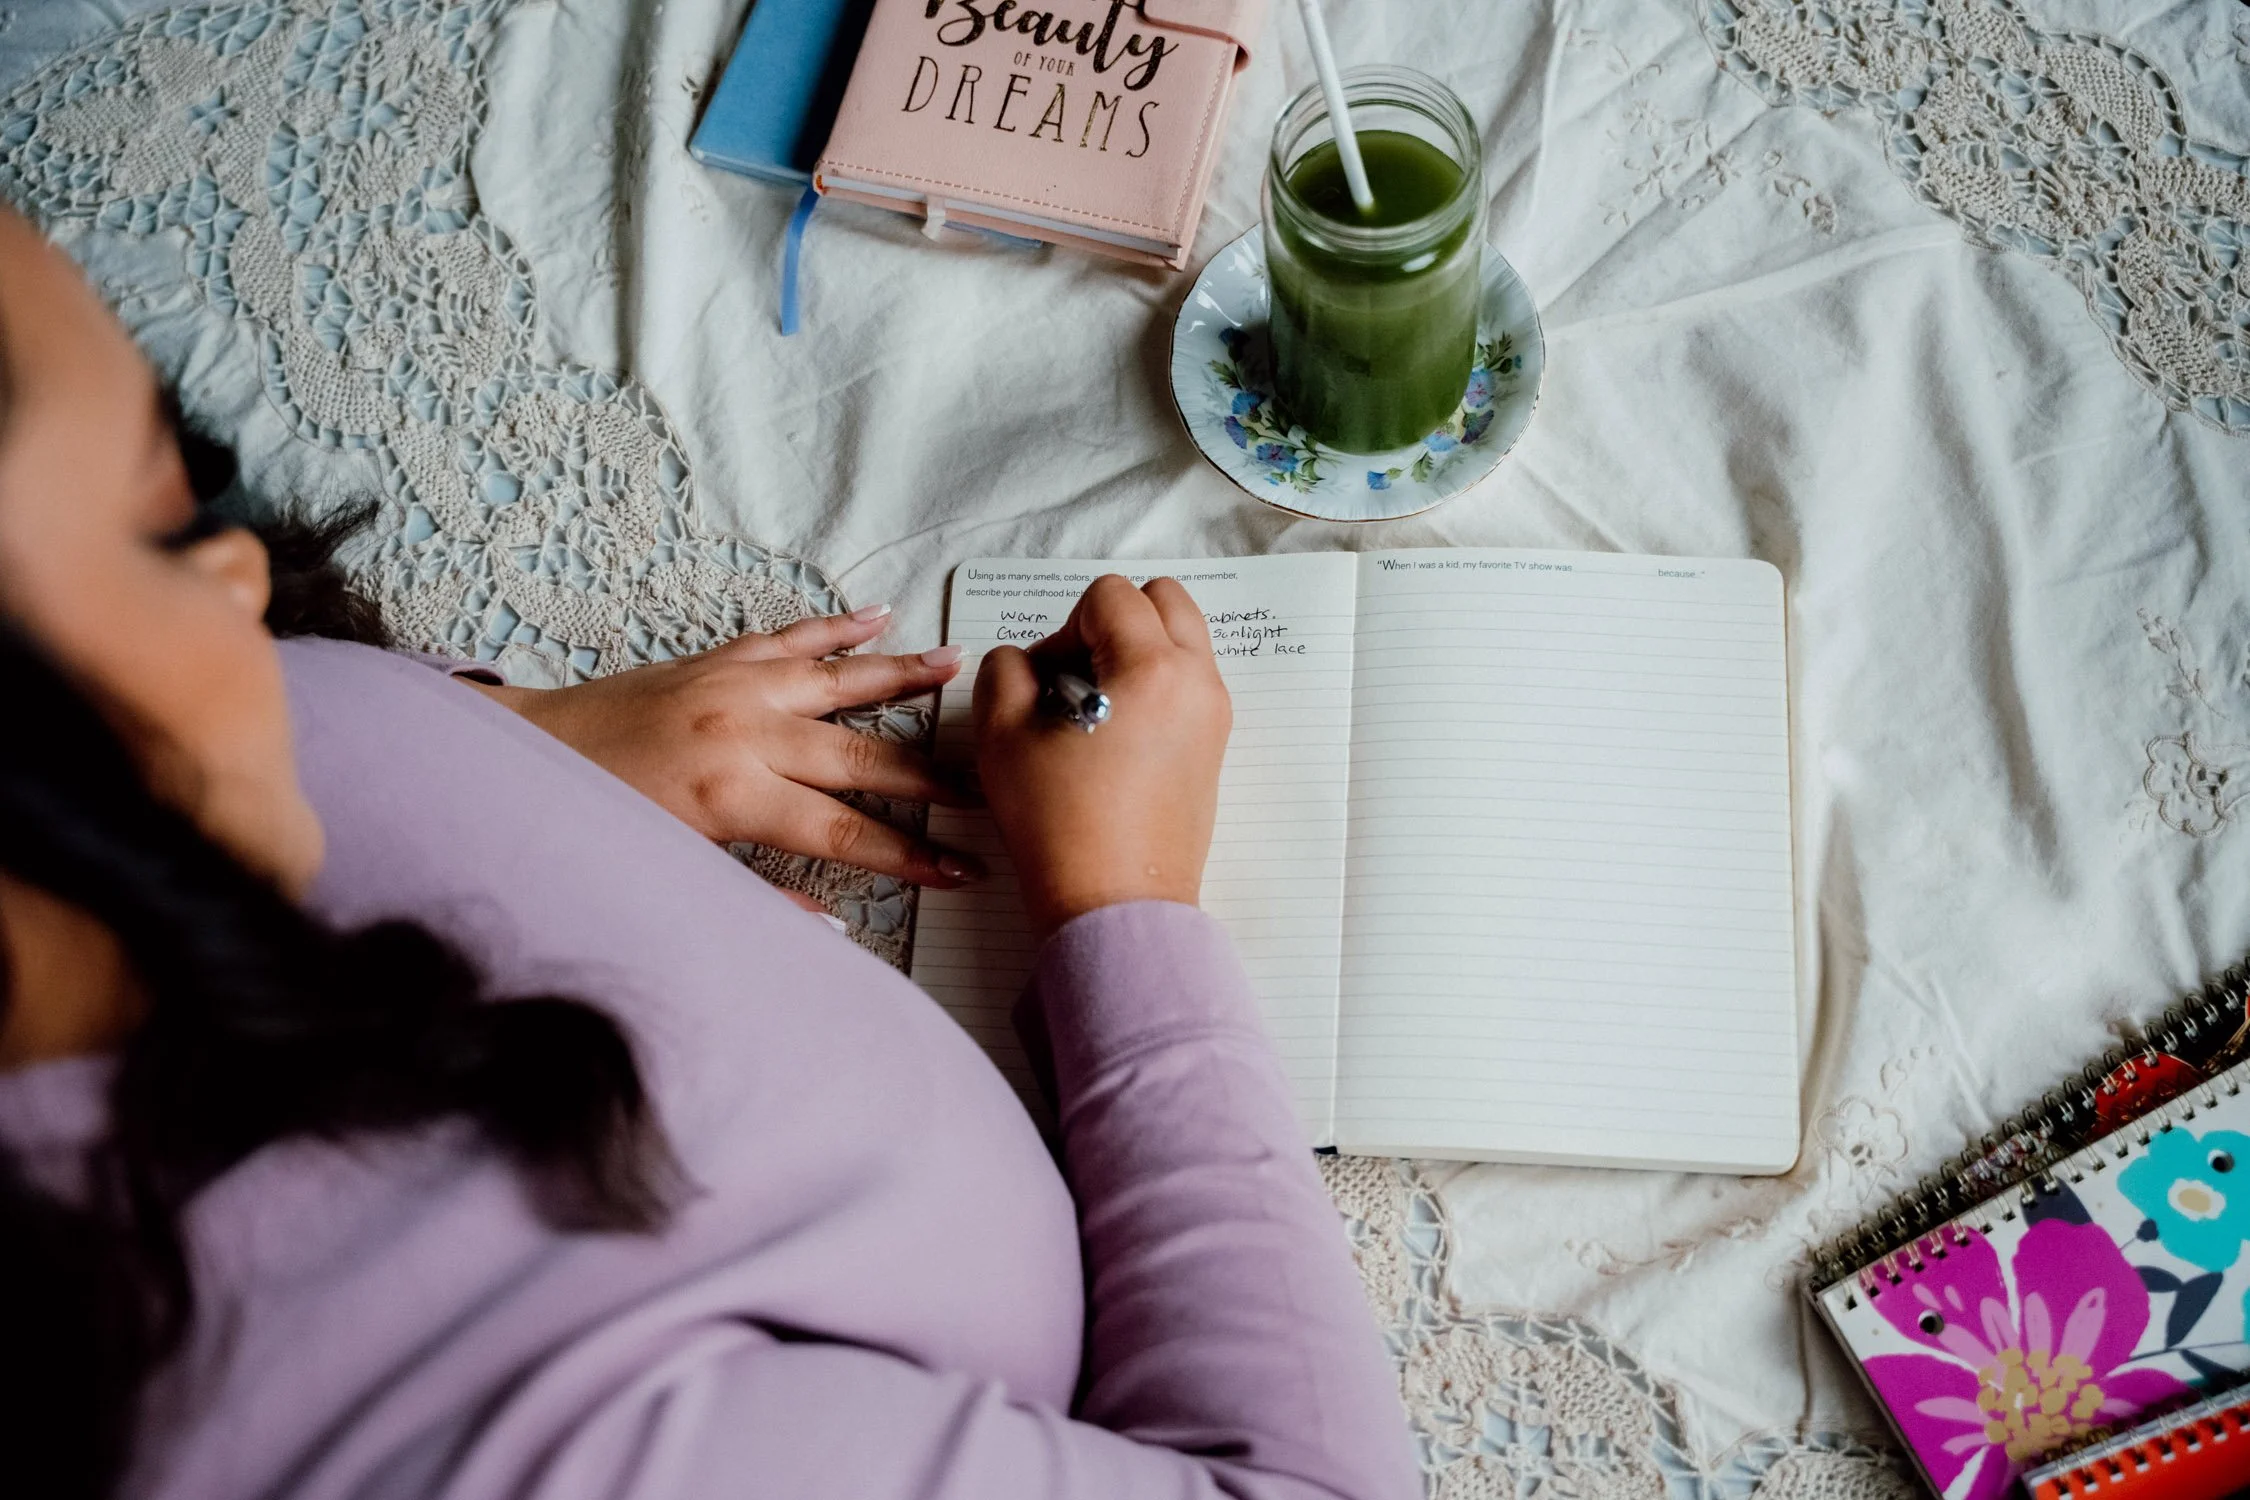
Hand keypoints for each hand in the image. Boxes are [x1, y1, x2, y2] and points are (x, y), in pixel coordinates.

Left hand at [464, 607, 984, 888]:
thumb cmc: (589, 821)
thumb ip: (758, 900)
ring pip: (839, 680)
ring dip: (902, 676)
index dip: (910, 856)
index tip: (959, 870)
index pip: (847, 834)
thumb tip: (832, 929)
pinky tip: (876, 617)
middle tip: (984, 791)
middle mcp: (743, 730)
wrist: (522, 756)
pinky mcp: (715, 659)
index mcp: (732, 793)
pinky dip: (835, 627)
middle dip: (931, 779)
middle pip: (862, 758)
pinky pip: (790, 637)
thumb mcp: (672, 874)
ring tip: (957, 668)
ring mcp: (732, 684)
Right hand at [972, 575, 1230, 940]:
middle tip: (1074, 677)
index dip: (1065, 628)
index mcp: (1153, 666)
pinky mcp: (1213, 748)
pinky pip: (1187, 684)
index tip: (1047, 682)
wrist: (1113, 904)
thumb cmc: (1059, 824)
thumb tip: (1026, 662)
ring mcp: (1213, 716)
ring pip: (1181, 640)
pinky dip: (1154, 688)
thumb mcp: (1001, 734)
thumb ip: (1004, 670)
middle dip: (1113, 623)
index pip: (1110, 596)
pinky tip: (1115, 739)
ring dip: (1136, 652)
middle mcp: (1197, 681)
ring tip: (1093, 711)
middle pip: (1164, 600)